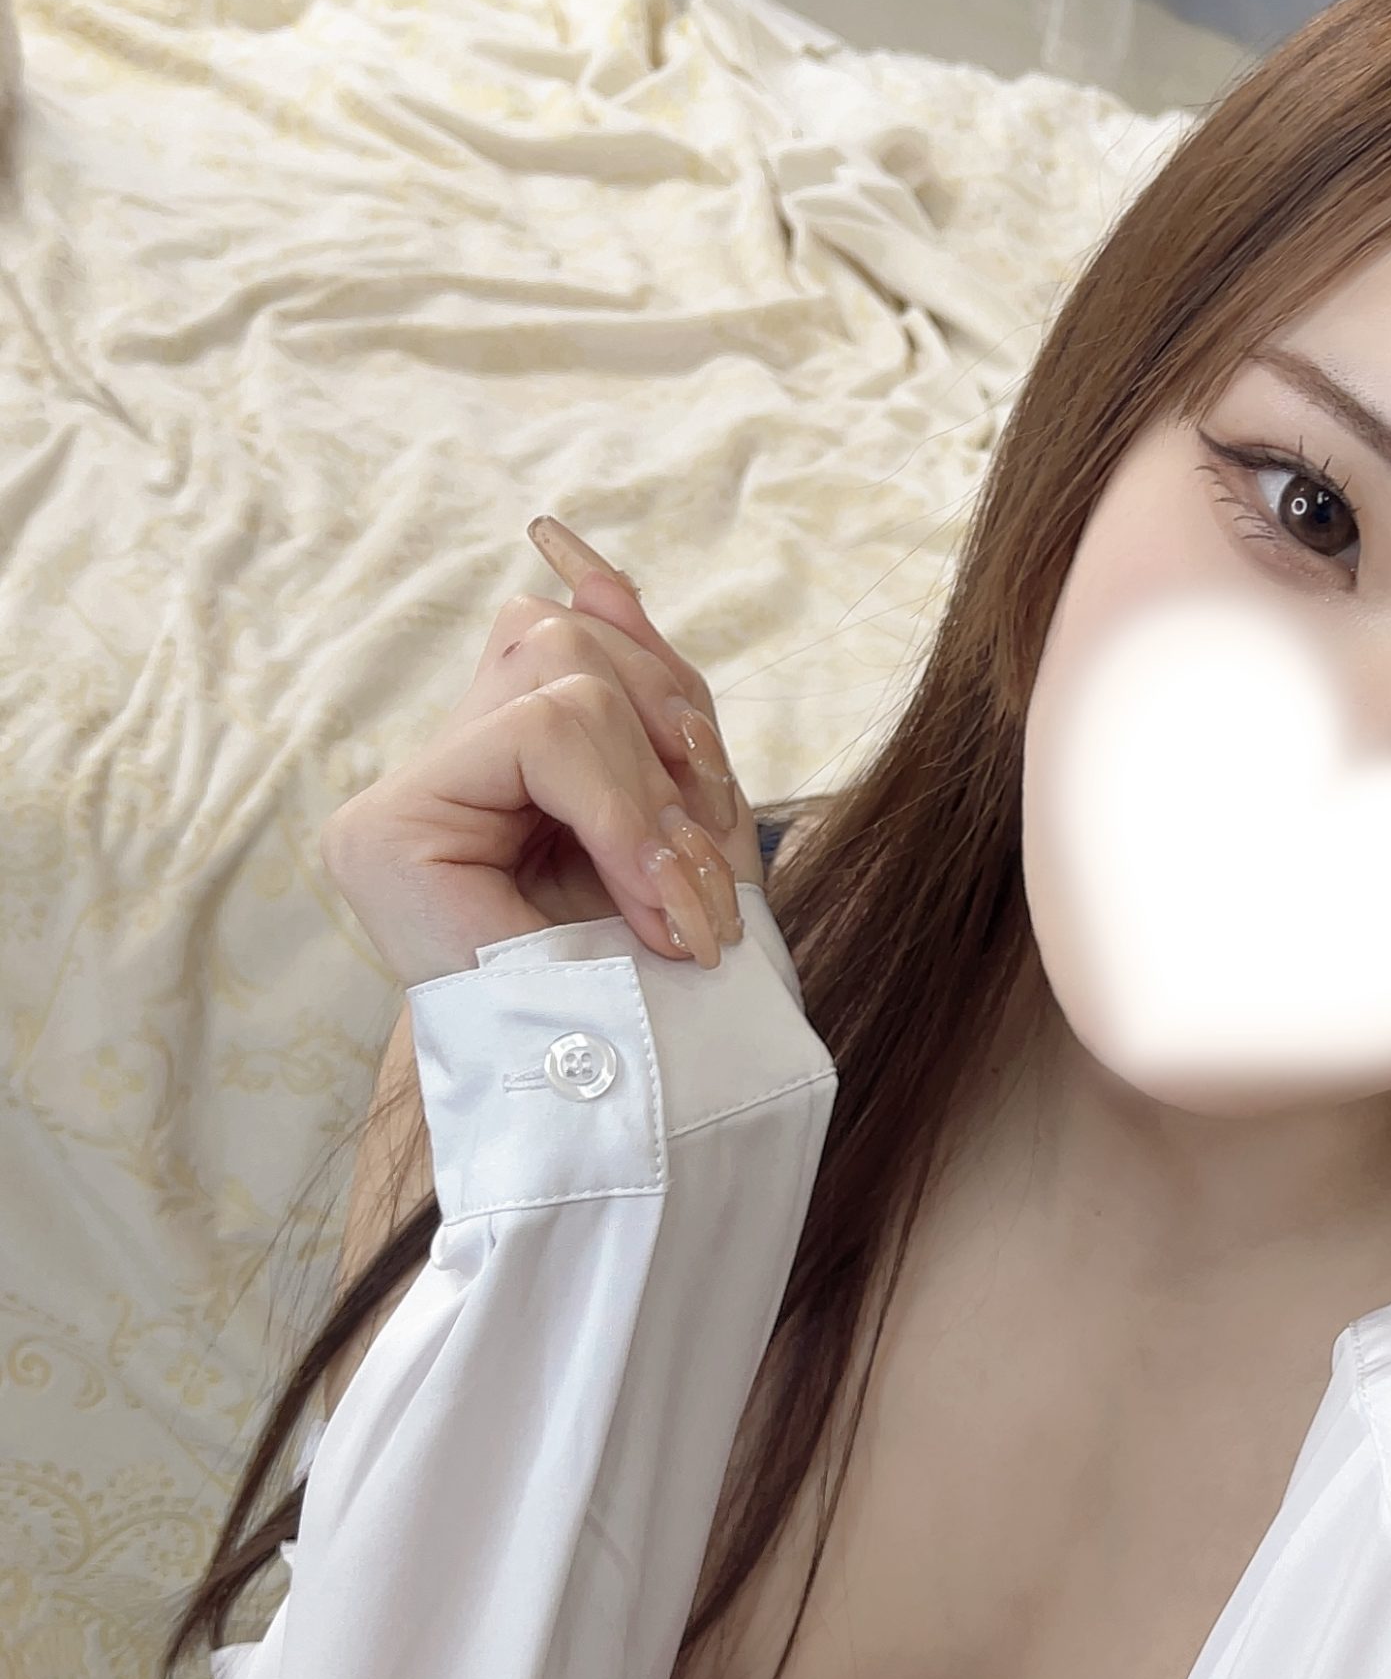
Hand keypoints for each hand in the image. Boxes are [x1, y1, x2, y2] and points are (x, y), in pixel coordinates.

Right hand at [318, 514, 761, 987]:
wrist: (638, 1111)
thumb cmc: (666, 982)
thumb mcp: (689, 818)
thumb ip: (651, 697)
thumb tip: (593, 566)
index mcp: (497, 767)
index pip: (574, 643)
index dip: (671, 701)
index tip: (716, 808)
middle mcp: (434, 775)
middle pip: (565, 643)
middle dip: (669, 745)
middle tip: (699, 878)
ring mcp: (397, 803)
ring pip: (560, 675)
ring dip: (654, 792)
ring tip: (675, 905)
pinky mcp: (386, 833)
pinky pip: (538, 733)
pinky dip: (625, 813)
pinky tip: (652, 906)